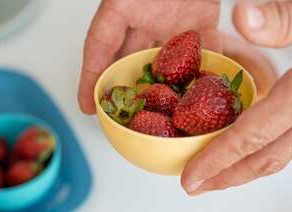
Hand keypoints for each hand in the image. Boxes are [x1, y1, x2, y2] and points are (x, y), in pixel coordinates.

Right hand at [78, 0, 221, 113]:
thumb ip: (110, 26)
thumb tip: (95, 51)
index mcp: (123, 6)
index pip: (100, 48)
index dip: (90, 78)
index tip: (87, 106)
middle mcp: (147, 19)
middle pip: (132, 62)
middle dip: (128, 91)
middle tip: (124, 120)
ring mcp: (176, 23)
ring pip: (167, 65)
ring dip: (166, 90)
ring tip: (164, 116)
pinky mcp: (204, 23)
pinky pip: (204, 53)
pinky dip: (204, 73)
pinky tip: (202, 93)